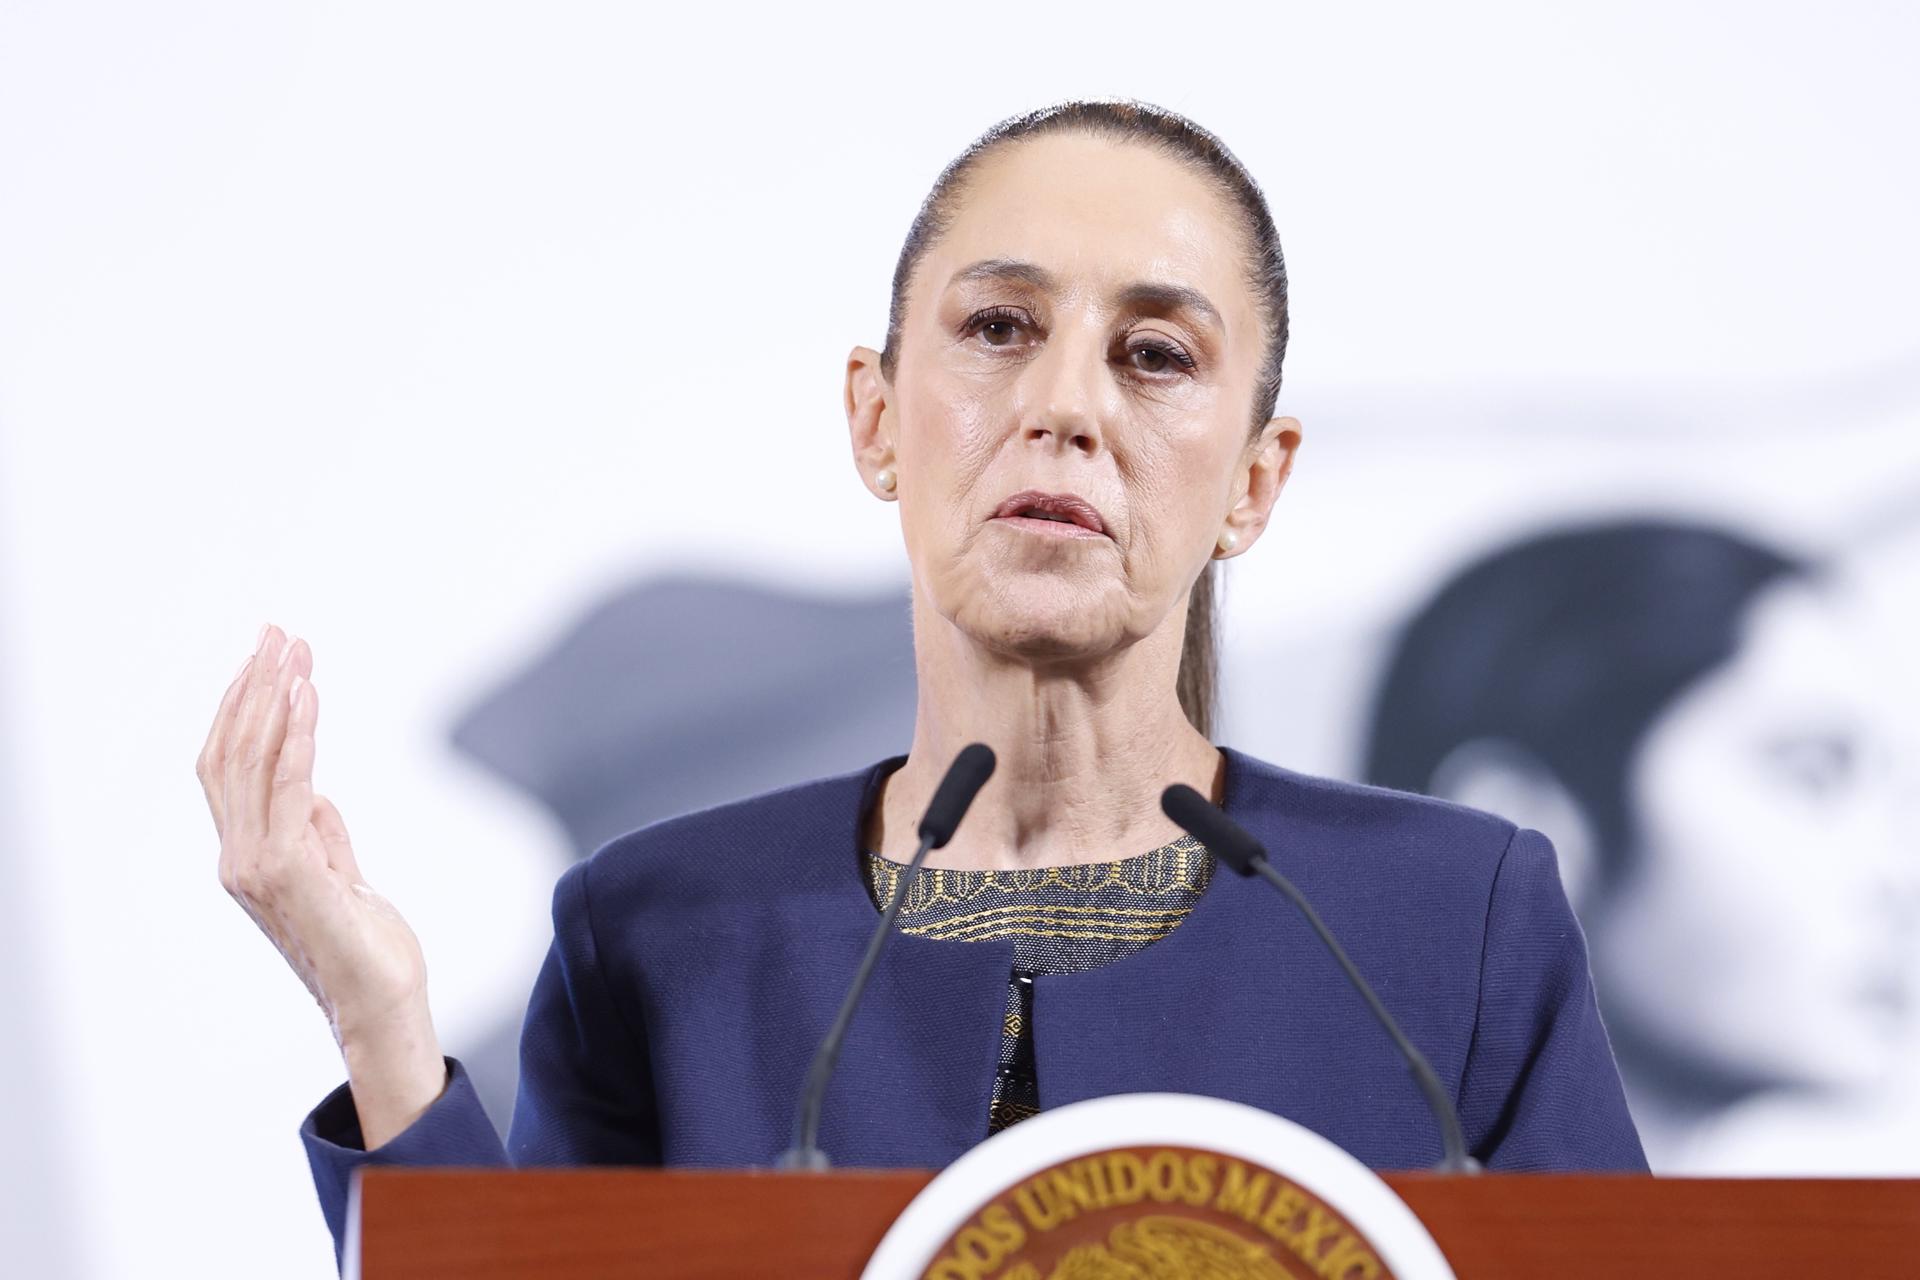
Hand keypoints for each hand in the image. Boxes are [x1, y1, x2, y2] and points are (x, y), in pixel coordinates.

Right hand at [198, 624, 433, 1052]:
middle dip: (252, 686)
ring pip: (249, 760)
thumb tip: (313, 795)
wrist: (383, 1005)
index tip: (270, 655)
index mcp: (250, 856)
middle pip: (230, 752)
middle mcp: (240, 857)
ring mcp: (257, 866)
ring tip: (291, 649)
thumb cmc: (370, 949)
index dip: (243, 707)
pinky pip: (287, 786)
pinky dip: (295, 734)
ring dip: (272, 697)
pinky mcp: (289, 872)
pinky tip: (307, 694)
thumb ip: (322, 837)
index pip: (230, 765)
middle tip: (277, 632)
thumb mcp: (343, 879)